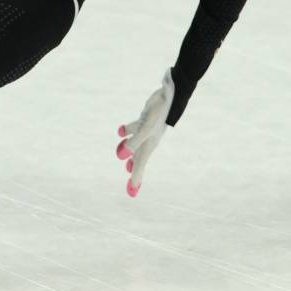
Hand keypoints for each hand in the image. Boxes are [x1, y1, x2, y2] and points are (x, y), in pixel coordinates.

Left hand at [115, 69, 174, 197]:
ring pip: (135, 145)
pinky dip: (127, 132)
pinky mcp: (144, 120)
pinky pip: (134, 130)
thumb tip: (123, 156)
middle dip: (134, 170)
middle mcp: (148, 141)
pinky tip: (121, 132)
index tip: (131, 193)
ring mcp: (147, 131)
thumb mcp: (144, 130)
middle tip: (131, 183)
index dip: (135, 180)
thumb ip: (133, 142)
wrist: (168, 97)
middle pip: (139, 159)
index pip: (140, 167)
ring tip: (122, 158)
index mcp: (148, 147)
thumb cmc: (158, 114)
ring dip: (129, 151)